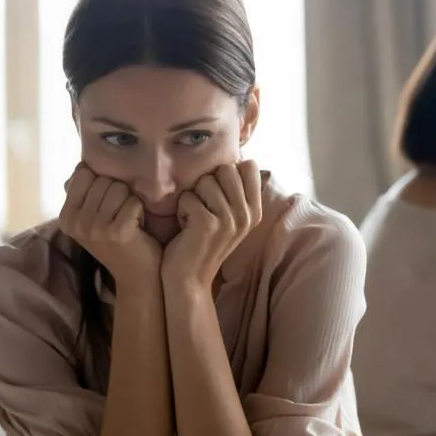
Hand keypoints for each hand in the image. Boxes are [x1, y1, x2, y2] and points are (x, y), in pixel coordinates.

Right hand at [59, 163, 161, 288]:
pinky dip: (141, 211)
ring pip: (119, 188)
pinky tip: (138, 228)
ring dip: (131, 202)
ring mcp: (95, 228)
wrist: (138, 276)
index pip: (84, 174)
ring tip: (129, 221)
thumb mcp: (93, 218)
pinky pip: (134, 202)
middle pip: (104, 180)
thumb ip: (84, 193)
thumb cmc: (119, 241)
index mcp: (66, 217)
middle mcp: (76, 223)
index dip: (103, 184)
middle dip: (119, 193)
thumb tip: (82, 165)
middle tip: (121, 216)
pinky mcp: (117, 232)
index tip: (108, 206)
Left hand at [161, 161, 262, 291]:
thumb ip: (235, 190)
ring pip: (205, 182)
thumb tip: (236, 155)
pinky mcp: (208, 224)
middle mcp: (247, 214)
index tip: (219, 193)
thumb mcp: (228, 216)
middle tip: (204, 207)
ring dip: (193, 197)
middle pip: (226, 169)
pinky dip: (181, 210)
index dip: (227, 172)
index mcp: (254, 210)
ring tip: (194, 218)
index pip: (248, 166)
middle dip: (207, 184)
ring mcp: (230, 220)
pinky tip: (186, 227)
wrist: (189, 279)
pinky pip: (188, 197)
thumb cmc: (202, 241)